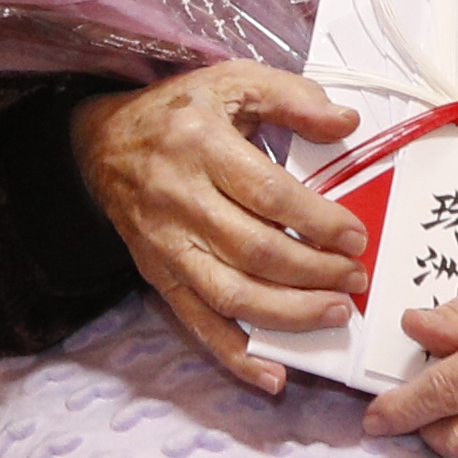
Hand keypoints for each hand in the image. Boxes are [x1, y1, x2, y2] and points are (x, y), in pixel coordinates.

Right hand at [70, 64, 367, 389]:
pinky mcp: (158, 275)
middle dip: (314, 272)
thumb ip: (293, 98)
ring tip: (333, 315)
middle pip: (255, 250)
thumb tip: (347, 123)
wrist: (101, 143)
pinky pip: (197, 323)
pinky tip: (272, 376)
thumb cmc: (178, 112)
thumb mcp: (233, 81)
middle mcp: (180, 200)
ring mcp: (166, 244)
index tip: (356, 237)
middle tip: (354, 279)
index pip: (269, 194)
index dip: (318, 221)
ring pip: (231, 294)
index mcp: (202, 145)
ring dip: (288, 314)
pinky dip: (235, 356)